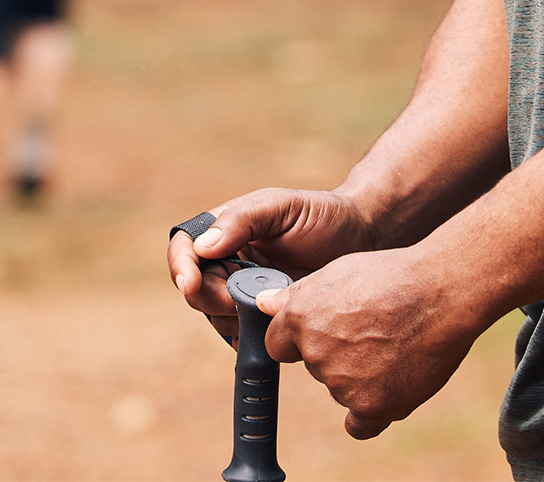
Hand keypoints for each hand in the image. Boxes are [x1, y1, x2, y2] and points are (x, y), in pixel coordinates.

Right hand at [166, 188, 374, 340]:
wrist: (361, 242)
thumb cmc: (322, 216)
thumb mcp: (282, 207)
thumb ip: (242, 220)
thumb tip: (203, 247)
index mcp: (225, 230)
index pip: (184, 248)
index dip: (181, 266)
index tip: (190, 283)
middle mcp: (228, 261)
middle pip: (196, 289)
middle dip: (213, 296)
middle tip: (242, 298)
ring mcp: (243, 292)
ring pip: (215, 316)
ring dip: (234, 317)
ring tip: (269, 304)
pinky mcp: (261, 319)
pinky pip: (240, 336)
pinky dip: (250, 336)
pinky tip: (274, 323)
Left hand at [254, 244, 487, 439]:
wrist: (441, 292)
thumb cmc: (394, 276)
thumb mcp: (339, 271)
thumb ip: (297, 294)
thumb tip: (264, 304)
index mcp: (301, 317)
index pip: (279, 345)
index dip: (300, 338)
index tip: (324, 332)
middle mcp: (315, 352)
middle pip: (314, 366)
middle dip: (335, 353)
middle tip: (371, 330)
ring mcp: (341, 383)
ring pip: (341, 388)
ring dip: (359, 376)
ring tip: (394, 344)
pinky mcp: (371, 406)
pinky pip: (359, 424)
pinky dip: (371, 411)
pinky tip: (385, 391)